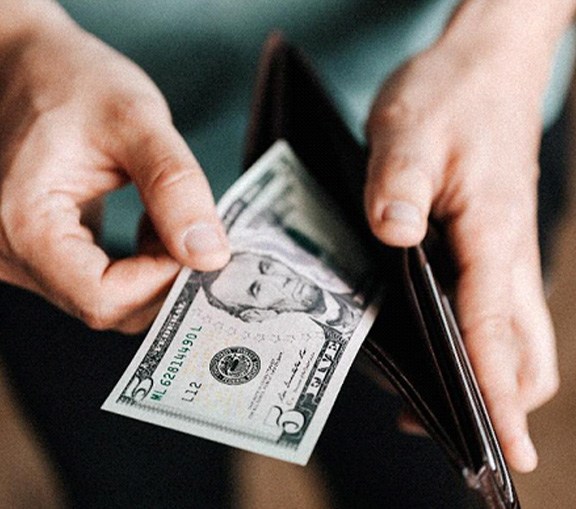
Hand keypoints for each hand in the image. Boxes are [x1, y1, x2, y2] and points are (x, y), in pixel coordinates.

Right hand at [0, 4, 229, 332]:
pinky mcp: (35, 251)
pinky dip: (134, 265)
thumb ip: (175, 187)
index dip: (161, 281)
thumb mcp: (135, 120)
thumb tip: (209, 256)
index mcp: (22, 223)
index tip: (196, 244)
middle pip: (104, 306)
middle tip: (192, 231)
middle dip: (162, 278)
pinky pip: (93, 282)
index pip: (103, 298)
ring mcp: (18, 256)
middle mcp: (8, 253)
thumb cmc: (69, 78)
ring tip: (166, 218)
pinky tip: (148, 226)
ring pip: (102, 298)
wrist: (23, 63)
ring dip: (151, 271)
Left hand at [364, 5, 564, 471]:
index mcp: (493, 232)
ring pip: (513, 331)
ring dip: (489, 373)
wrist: (484, 63)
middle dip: (500, 399)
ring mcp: (501, 249)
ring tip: (437, 404)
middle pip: (523, 348)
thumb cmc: (452, 93)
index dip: (498, 395)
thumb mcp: (409, 130)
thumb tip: (393, 236)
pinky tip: (431, 341)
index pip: (497, 330)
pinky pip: (491, 305)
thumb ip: (399, 185)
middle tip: (456, 437)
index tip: (503, 452)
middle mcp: (506, 251)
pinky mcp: (487, 240)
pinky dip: (476, 338)